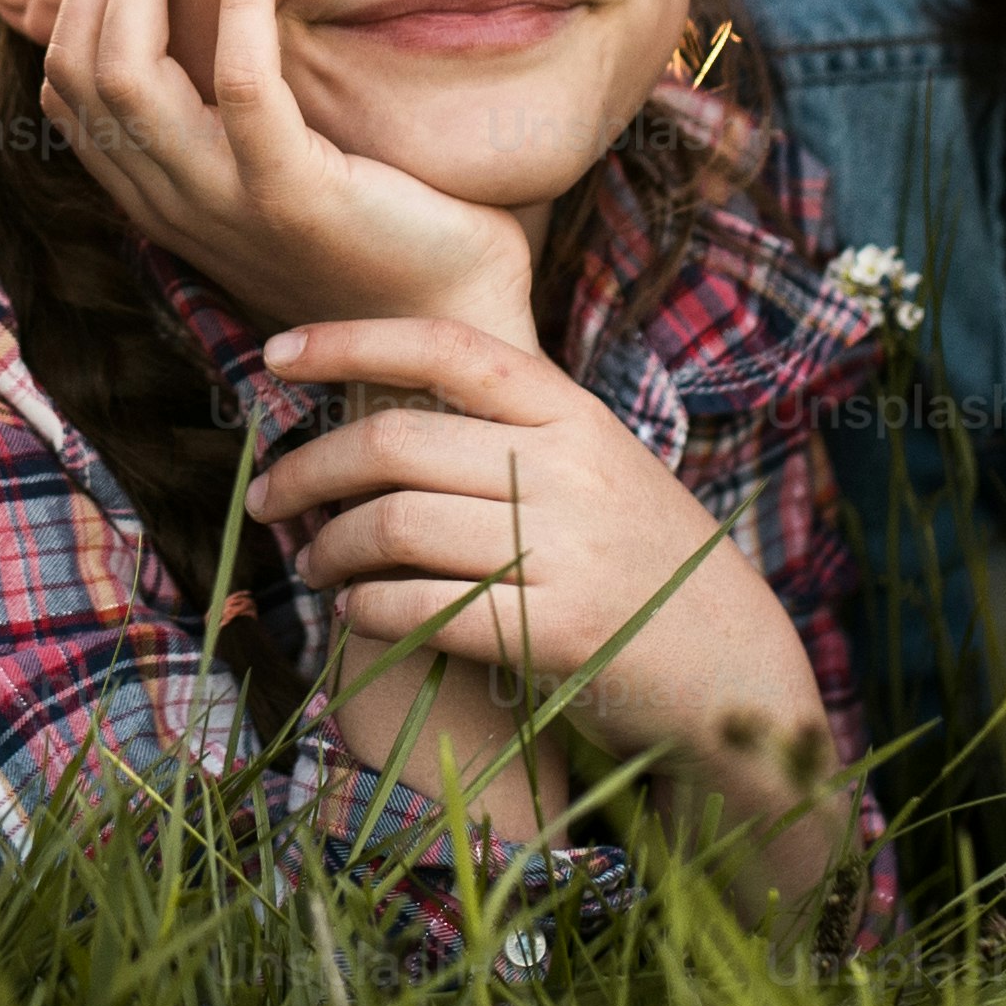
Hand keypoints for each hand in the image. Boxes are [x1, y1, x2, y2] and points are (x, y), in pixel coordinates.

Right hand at [37, 0, 536, 340]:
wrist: (451, 335)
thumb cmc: (384, 240)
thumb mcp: (279, 175)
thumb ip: (237, 119)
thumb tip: (225, 19)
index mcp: (162, 199)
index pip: (70, 92)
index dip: (76, 0)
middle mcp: (174, 205)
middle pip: (83, 71)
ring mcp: (227, 205)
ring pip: (127, 76)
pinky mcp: (293, 197)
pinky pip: (239, 90)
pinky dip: (236, 12)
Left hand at [252, 314, 852, 909]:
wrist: (736, 663)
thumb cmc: (644, 560)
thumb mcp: (599, 465)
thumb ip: (514, 430)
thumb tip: (386, 405)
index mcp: (572, 412)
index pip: (443, 347)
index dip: (348, 341)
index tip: (275, 356)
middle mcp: (568, 467)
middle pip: (393, 444)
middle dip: (307, 472)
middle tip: (268, 499)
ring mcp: (566, 548)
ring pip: (393, 527)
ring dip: (329, 550)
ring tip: (314, 566)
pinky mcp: (558, 631)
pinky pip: (420, 609)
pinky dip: (367, 612)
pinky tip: (357, 615)